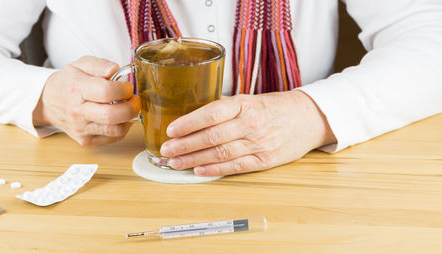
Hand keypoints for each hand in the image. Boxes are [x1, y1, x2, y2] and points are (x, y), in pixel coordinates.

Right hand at [33, 56, 139, 145]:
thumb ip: (99, 64)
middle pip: (112, 115)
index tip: (128, 86)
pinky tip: (120, 118)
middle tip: (134, 100)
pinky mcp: (86, 140)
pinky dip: (122, 128)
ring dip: (129, 119)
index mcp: (77, 89)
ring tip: (128, 108)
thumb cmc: (68, 83)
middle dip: (131, 108)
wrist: (48, 102)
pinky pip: (113, 138)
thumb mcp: (81, 65)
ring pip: (116, 130)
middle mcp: (78, 112)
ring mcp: (82, 129)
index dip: (124, 89)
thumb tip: (115, 69)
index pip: (107, 92)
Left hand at [159, 91, 335, 175]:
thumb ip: (224, 108)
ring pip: (220, 153)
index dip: (189, 123)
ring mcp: (259, 143)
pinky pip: (236, 166)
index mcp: (244, 104)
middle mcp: (251, 123)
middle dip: (185, 145)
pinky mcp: (265, 160)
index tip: (170, 130)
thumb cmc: (274, 107)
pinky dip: (215, 169)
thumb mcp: (250, 99)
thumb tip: (192, 115)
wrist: (308, 118)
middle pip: (212, 136)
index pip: (211, 114)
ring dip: (194, 159)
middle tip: (166, 150)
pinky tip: (198, 170)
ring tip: (175, 162)